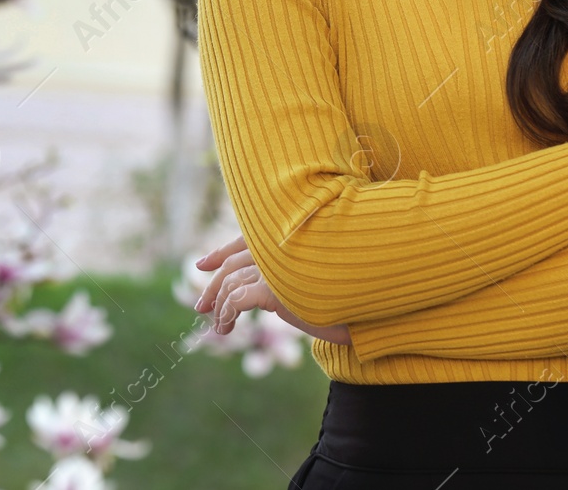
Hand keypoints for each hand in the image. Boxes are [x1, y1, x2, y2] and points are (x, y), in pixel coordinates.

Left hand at [192, 235, 351, 346]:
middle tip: (200, 306)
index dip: (220, 252)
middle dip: (213, 285)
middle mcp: (278, 247)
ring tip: (220, 328)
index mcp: (288, 239)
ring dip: (220, 307)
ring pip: (231, 283)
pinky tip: (227, 326)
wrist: (367, 311)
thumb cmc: (347, 296)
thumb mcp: (310, 281)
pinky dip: (228, 314)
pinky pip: (237, 301)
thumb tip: (261, 289)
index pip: (244, 240)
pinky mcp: (274, 288)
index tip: (201, 264)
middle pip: (232, 263)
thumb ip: (285, 274)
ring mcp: (276, 265)